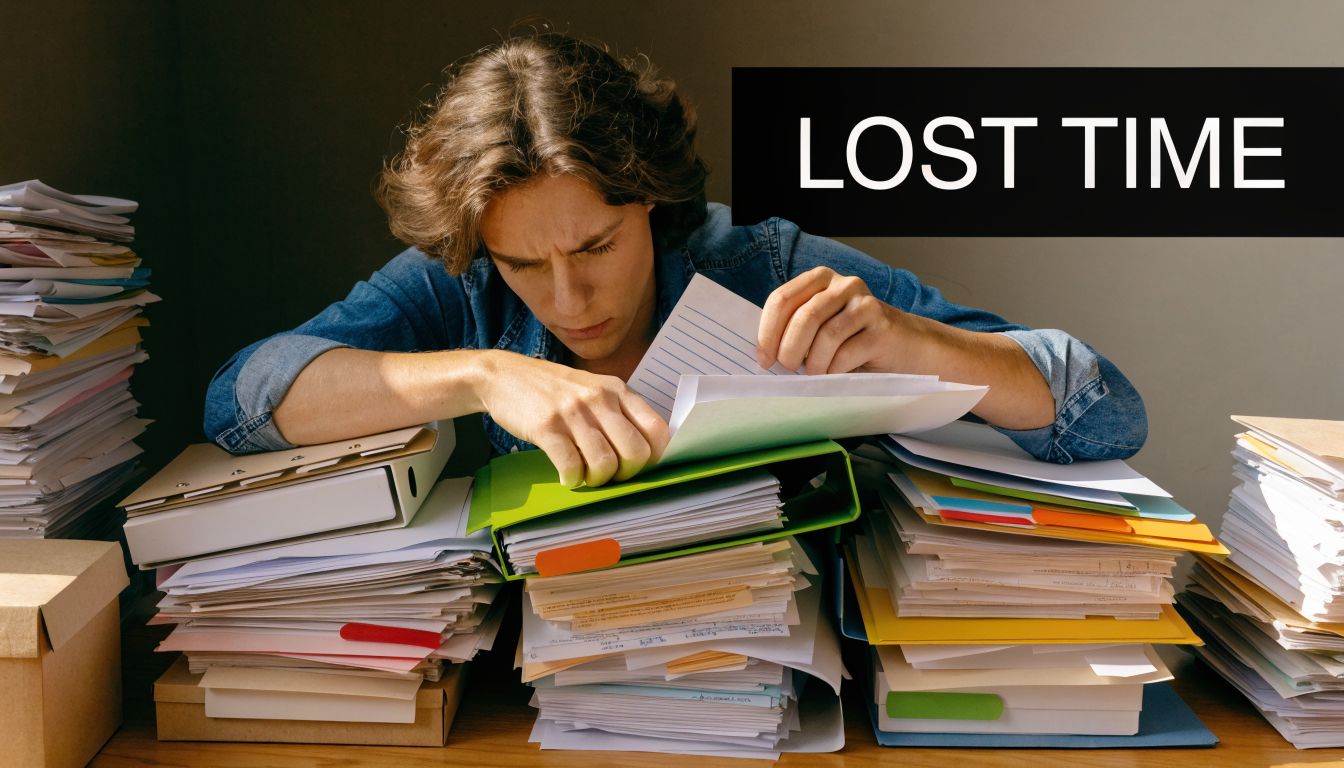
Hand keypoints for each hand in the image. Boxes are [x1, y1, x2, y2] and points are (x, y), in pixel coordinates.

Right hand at [476, 352, 668, 486]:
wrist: (503, 375)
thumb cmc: (552, 389)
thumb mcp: (592, 389)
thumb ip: (618, 413)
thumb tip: (644, 451)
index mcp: (617, 390)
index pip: (657, 430)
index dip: (654, 457)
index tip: (638, 466)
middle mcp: (600, 398)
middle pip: (636, 453)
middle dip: (625, 474)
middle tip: (609, 474)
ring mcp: (574, 411)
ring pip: (605, 464)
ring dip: (597, 480)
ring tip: (585, 474)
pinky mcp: (548, 426)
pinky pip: (572, 466)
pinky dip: (572, 479)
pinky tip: (566, 475)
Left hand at [756, 266, 919, 374]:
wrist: (906, 347)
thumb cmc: (855, 340)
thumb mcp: (822, 327)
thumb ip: (795, 330)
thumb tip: (764, 355)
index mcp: (821, 279)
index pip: (782, 299)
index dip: (767, 332)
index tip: (764, 359)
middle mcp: (844, 285)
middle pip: (804, 316)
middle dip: (789, 349)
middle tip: (787, 369)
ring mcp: (865, 304)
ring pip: (826, 335)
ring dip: (814, 363)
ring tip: (814, 375)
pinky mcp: (883, 327)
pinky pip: (847, 352)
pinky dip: (834, 370)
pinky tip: (835, 374)